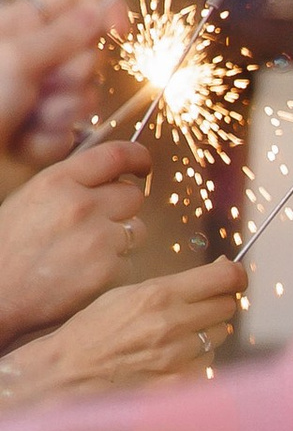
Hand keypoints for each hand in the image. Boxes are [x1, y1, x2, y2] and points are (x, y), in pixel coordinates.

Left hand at [0, 0, 119, 170]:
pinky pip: (70, 132)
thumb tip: (99, 11)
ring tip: (27, 118)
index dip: (105, 10)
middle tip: (44, 84)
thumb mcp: (18, 57)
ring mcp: (43, 94)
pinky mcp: (44, 129)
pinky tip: (23, 139)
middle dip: (74, 75)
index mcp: (24, 25)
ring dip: (59, 111)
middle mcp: (37, 57)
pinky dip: (48, 139)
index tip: (122, 30)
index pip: (76, 1)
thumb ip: (63, 35)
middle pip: (91, 54)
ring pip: (86, 99)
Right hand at [0, 139, 154, 347]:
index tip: (142, 165)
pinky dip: (114, 270)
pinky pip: (129, 262)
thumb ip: (69, 184)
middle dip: (123, 207)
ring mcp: (98, 239)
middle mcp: (81, 205)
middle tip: (101, 223)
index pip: (116, 155)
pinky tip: (85, 275)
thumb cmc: (8, 249)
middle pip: (133, 195)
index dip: (137, 157)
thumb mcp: (31, 200)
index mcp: (58, 182)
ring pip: (137, 230)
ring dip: (121, 239)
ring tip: (87, 253)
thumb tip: (107, 175)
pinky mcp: (107, 272)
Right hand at [0, 261, 245, 402]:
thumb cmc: (92, 334)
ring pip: (218, 336)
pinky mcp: (180, 383)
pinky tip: (168, 361)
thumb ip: (170, 287)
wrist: (68, 376)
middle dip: (215, 304)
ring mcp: (180, 357)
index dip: (235, 275)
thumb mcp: (124, 295)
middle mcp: (174, 325)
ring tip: (172, 339)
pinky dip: (195, 361)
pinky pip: (207, 365)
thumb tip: (216, 275)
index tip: (234, 276)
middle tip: (195, 309)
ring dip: (204, 335)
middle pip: (226, 306)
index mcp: (159, 295)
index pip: (224, 278)